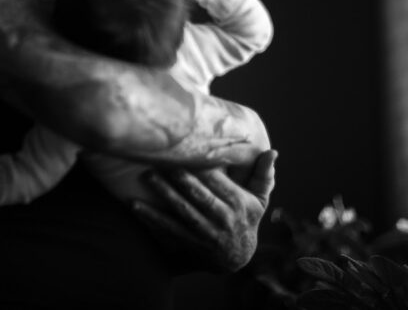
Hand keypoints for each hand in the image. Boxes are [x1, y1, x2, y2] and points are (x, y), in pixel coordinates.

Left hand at [131, 150, 276, 271]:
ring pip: (183, 212)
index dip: (203, 168)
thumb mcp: (259, 199)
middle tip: (162, 159)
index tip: (188, 150)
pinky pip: (168, 230)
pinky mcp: (190, 244)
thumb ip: (263, 175)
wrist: (237, 258)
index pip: (220, 182)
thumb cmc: (246, 218)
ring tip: (147, 176)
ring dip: (163, 194)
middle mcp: (224, 219)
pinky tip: (135, 205)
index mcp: (239, 204)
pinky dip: (151, 218)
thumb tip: (272, 151)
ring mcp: (206, 234)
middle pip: (200, 196)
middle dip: (180, 178)